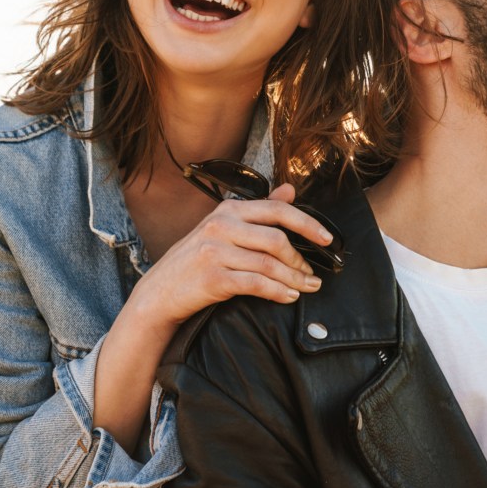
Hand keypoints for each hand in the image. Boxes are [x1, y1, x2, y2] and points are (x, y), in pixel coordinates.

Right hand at [127, 182, 330, 331]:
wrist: (159, 292)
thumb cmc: (194, 260)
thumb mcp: (222, 228)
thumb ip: (257, 211)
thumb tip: (290, 190)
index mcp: (227, 210)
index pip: (276, 210)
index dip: (307, 223)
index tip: (327, 239)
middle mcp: (221, 225)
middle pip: (277, 239)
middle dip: (301, 259)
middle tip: (314, 275)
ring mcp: (215, 251)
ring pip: (269, 263)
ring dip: (294, 279)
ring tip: (307, 288)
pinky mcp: (213, 278)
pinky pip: (256, 284)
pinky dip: (277, 292)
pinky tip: (287, 297)